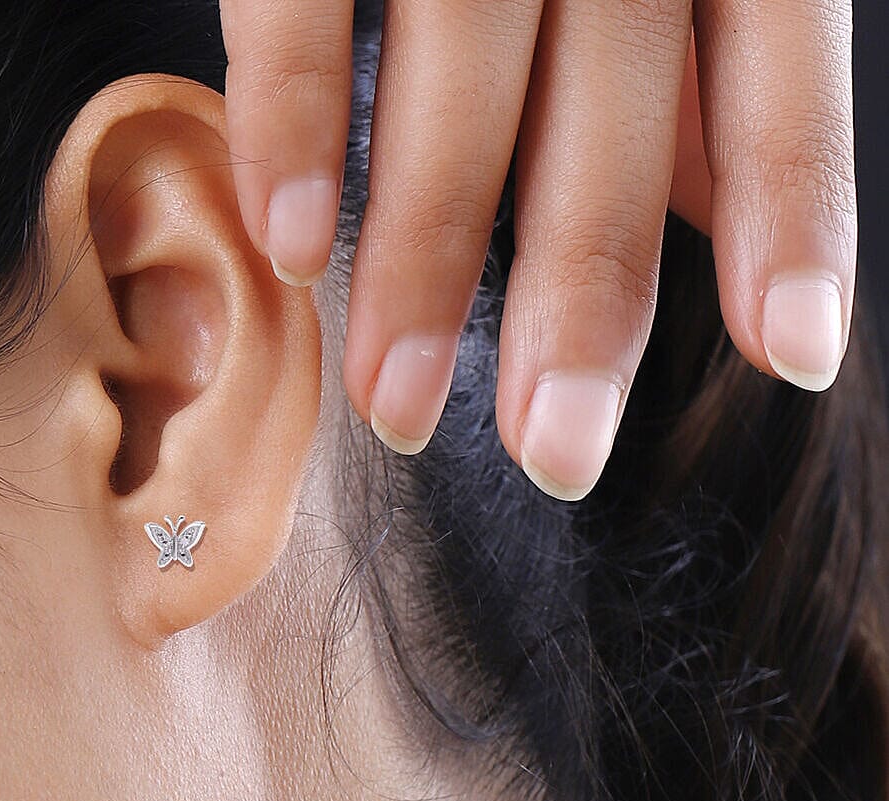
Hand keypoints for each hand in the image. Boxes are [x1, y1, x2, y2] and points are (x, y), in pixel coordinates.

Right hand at [218, 0, 855, 500]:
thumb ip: (698, 53)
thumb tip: (722, 215)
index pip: (777, 71)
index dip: (794, 213)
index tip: (796, 356)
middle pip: (612, 112)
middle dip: (583, 297)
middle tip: (558, 458)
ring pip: (463, 79)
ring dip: (428, 260)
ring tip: (396, 408)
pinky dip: (299, 121)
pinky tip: (293, 250)